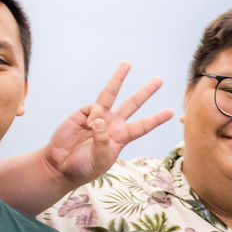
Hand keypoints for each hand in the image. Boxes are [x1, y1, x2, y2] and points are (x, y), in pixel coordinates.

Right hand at [40, 63, 173, 186]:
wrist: (60, 165)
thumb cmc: (82, 167)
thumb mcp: (98, 160)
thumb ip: (102, 142)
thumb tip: (100, 121)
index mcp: (121, 138)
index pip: (142, 127)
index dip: (156, 119)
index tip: (171, 112)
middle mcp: (112, 124)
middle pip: (132, 104)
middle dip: (145, 92)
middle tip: (159, 80)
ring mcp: (98, 117)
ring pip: (110, 94)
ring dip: (119, 79)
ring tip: (128, 64)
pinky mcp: (83, 113)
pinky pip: (94, 107)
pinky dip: (95, 114)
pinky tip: (90, 126)